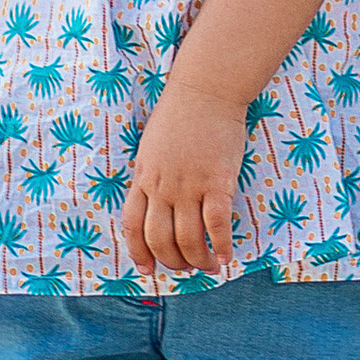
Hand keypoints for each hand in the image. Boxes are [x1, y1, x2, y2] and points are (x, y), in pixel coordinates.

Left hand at [122, 79, 247, 279]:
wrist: (206, 89)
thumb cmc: (180, 114)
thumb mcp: (151, 147)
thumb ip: (151, 176)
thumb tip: (156, 205)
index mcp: (143, 177)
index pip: (132, 226)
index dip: (138, 253)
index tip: (147, 269)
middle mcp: (162, 186)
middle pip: (159, 239)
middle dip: (172, 262)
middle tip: (185, 268)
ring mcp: (189, 185)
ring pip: (188, 239)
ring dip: (198, 260)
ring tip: (208, 266)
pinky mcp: (218, 181)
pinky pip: (217, 224)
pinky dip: (221, 245)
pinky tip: (227, 255)